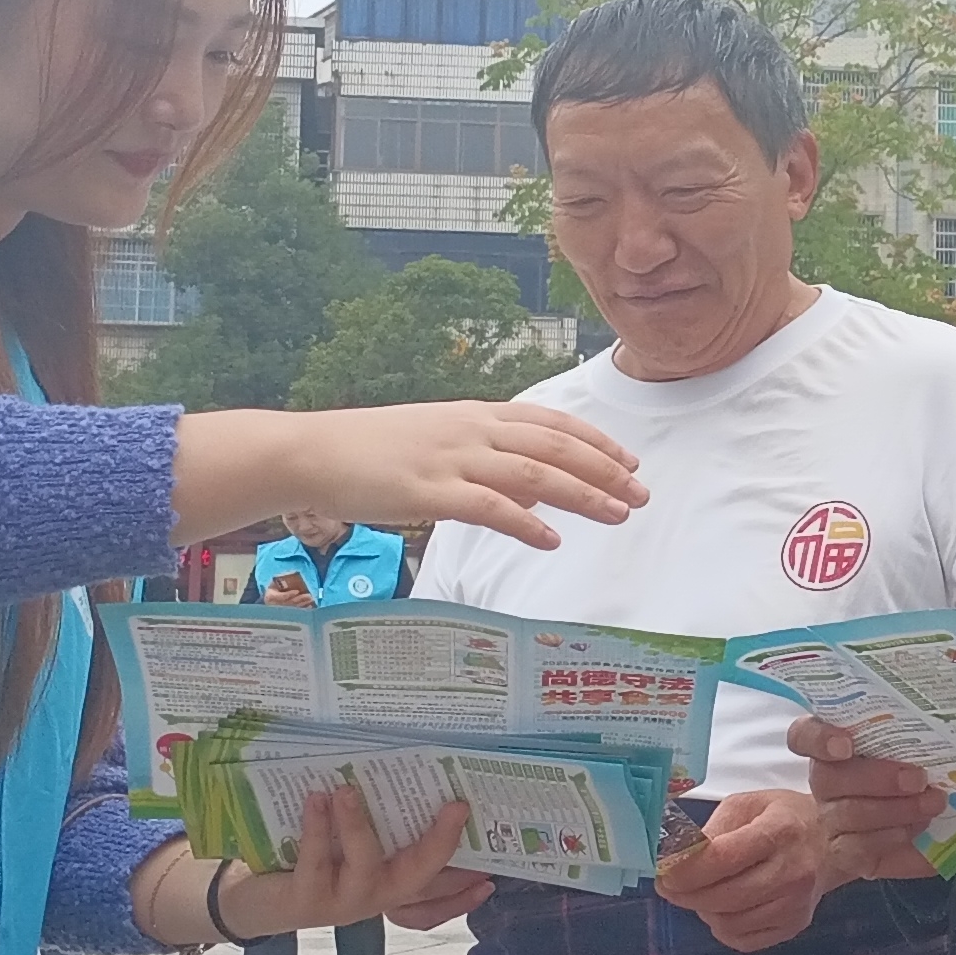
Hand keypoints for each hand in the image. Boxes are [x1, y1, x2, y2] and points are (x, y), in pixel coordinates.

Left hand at [215, 786, 492, 939]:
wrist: (251, 898)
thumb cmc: (307, 861)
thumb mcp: (345, 841)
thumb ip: (378, 823)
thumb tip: (400, 772)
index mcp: (389, 885)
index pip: (437, 895)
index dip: (463, 892)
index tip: (492, 876)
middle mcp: (373, 897)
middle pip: (417, 879)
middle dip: (439, 844)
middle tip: (456, 807)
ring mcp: (342, 902)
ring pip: (365, 866)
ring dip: (358, 827)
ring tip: (346, 790)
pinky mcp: (308, 901)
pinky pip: (317, 862)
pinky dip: (317, 828)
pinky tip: (316, 799)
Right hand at [262, 573, 315, 605]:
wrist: (269, 595)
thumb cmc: (273, 586)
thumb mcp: (273, 581)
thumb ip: (280, 579)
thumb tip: (291, 573)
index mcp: (270, 596)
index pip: (281, 596)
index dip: (289, 594)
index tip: (297, 591)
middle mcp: (276, 604)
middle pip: (289, 603)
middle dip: (300, 599)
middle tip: (308, 595)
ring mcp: (282, 609)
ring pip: (294, 607)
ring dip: (303, 603)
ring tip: (311, 599)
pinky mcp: (287, 611)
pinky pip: (296, 610)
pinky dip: (304, 608)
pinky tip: (310, 606)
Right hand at [329, 401, 642, 551]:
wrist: (313, 451)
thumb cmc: (372, 451)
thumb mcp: (439, 444)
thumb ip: (489, 464)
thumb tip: (537, 491)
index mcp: (475, 415)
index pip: (551, 422)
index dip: (595, 441)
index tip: (630, 459)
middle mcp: (471, 430)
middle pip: (554, 445)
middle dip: (604, 469)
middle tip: (642, 491)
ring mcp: (451, 458)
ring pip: (533, 472)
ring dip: (582, 493)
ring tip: (617, 513)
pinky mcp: (428, 490)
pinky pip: (488, 506)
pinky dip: (525, 521)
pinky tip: (551, 538)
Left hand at [655, 788, 827, 951]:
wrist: (831, 843)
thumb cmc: (783, 818)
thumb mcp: (747, 805)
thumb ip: (712, 829)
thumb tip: (677, 856)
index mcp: (780, 830)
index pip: (723, 858)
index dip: (686, 869)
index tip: (664, 870)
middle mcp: (793, 871)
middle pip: (723, 896)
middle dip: (685, 893)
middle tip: (669, 884)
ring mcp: (795, 904)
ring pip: (729, 922)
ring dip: (703, 909)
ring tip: (700, 891)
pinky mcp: (794, 926)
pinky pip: (742, 939)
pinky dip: (722, 925)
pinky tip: (724, 906)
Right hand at [797, 716, 948, 884]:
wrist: (911, 830)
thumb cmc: (915, 777)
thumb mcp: (918, 748)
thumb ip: (918, 733)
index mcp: (835, 746)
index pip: (804, 735)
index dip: (819, 739)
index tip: (847, 744)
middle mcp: (826, 780)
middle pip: (829, 777)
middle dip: (877, 777)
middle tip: (919, 778)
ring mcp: (831, 819)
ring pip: (847, 813)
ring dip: (895, 809)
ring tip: (933, 803)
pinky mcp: (844, 853)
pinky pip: (858, 848)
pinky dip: (890, 837)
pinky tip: (916, 829)